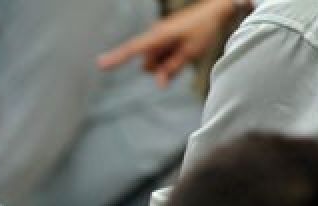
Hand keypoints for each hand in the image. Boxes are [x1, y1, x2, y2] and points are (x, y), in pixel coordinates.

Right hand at [97, 0, 239, 86]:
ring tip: (185, 53)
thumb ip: (172, 68)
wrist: (217, 9)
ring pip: (154, 61)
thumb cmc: (204, 29)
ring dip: (167, 63)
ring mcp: (158, 35)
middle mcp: (154, 35)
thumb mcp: (191, 52)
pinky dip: (170, 58)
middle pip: (147, 63)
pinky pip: (160, 55)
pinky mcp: (163, 37)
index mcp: (159, 36)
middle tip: (181, 62)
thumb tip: (160, 84)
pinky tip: (183, 49)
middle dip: (160, 69)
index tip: (100, 65)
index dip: (116, 58)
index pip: (133, 49)